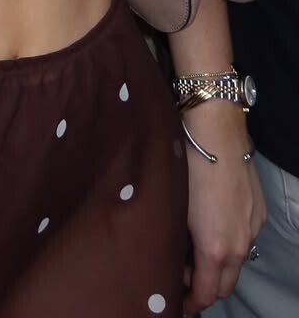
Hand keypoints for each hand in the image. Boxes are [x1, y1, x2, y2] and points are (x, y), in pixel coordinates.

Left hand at [184, 111, 265, 311]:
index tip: (177, 298)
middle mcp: (240, 245)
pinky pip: (246, 239)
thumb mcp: (175, 209)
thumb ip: (177, 244)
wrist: (215, 131)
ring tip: (195, 248)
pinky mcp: (259, 211)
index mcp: (216, 250)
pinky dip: (231, 242)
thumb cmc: (187, 166)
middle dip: (205, 288)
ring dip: (219, 265)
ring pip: (238, 262)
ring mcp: (253, 228)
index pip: (206, 295)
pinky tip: (213, 224)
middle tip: (183, 277)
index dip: (190, 302)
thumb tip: (173, 258)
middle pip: (225, 285)